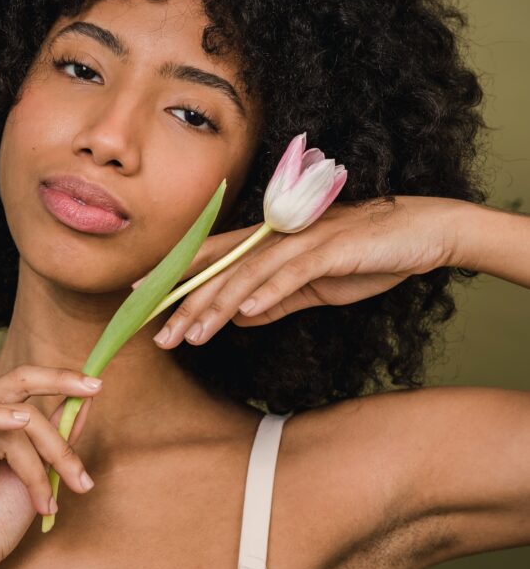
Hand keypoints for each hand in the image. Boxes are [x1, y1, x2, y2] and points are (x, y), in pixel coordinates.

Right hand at [0, 365, 102, 568]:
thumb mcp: (36, 473)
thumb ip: (54, 435)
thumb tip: (85, 399)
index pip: (21, 381)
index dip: (59, 377)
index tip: (97, 384)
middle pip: (18, 387)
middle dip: (61, 397)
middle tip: (91, 406)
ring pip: (10, 419)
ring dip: (42, 457)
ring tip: (50, 498)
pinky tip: (20, 428)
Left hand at [150, 195, 460, 347]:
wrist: (423, 233)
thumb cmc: (368, 256)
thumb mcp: (315, 285)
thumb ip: (277, 298)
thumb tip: (239, 316)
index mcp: (273, 244)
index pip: (214, 260)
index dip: (177, 279)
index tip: (144, 302)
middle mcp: (280, 237)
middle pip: (222, 269)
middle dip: (187, 304)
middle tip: (158, 336)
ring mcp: (304, 240)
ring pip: (249, 273)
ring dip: (217, 305)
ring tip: (191, 335)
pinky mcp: (333, 248)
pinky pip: (294, 272)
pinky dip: (269, 291)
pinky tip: (245, 313)